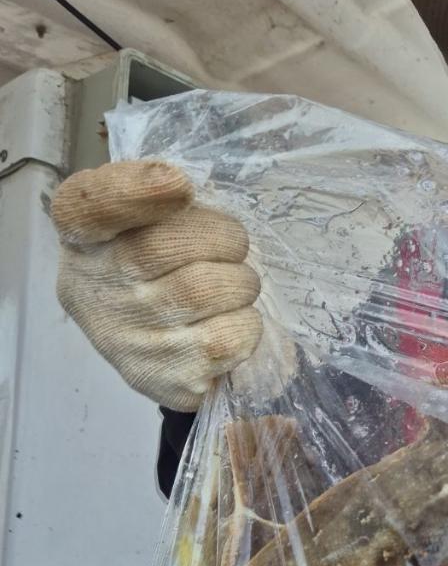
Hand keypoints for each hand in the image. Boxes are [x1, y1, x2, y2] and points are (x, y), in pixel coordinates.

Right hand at [52, 160, 261, 411]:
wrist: (149, 342)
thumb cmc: (148, 264)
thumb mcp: (135, 215)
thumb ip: (147, 189)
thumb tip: (173, 184)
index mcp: (82, 237)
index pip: (87, 206)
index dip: (135, 191)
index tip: (178, 185)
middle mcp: (95, 291)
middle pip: (169, 245)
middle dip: (223, 238)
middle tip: (230, 246)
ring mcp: (129, 341)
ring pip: (210, 291)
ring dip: (240, 281)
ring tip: (230, 284)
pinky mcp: (166, 380)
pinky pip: (232, 338)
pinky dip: (246, 323)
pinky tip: (228, 321)